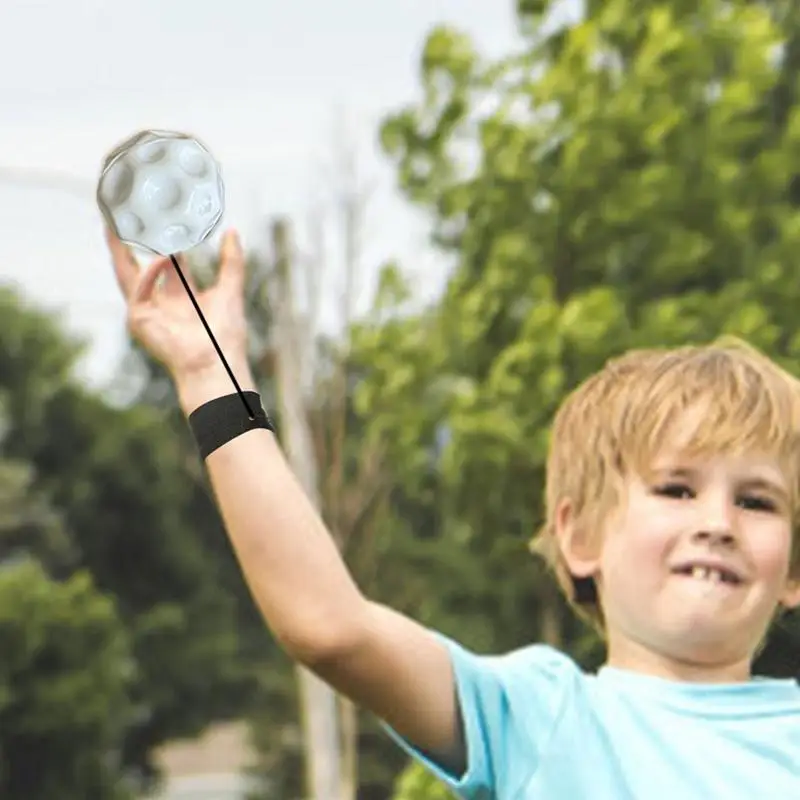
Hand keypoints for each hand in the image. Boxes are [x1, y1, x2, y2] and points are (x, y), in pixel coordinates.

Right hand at [107, 227, 250, 388]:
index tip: (162, 216)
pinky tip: (160, 260)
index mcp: (183, 296)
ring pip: (126, 274)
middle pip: (138, 265)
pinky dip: (149, 273)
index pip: (168, 261)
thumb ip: (231, 262)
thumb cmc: (225, 336)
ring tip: (116, 222)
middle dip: (128, 241)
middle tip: (121, 214)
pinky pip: (138, 290)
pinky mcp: (138, 321)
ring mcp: (148, 312)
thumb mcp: (230, 290)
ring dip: (119, 248)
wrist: (216, 363)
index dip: (165, 239)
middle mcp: (162, 302)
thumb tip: (232, 232)